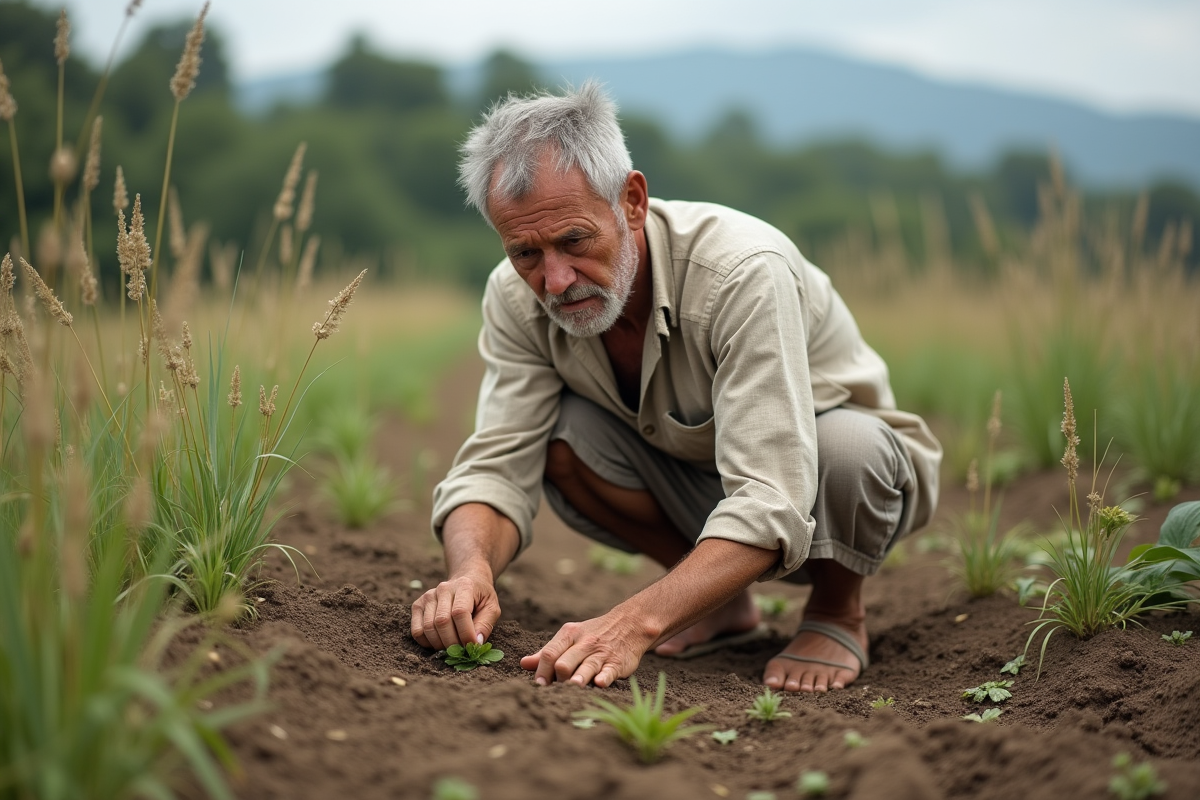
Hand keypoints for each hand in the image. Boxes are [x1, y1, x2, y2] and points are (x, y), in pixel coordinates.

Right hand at [410, 572, 500, 650]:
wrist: (467, 579)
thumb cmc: (481, 597)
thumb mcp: (492, 607)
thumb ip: (485, 625)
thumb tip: (476, 643)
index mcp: (464, 586)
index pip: (460, 612)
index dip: (466, 633)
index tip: (473, 646)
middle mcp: (443, 589)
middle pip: (442, 622)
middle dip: (453, 643)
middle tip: (462, 651)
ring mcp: (428, 596)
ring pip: (428, 628)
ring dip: (441, 645)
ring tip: (453, 647)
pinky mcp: (418, 605)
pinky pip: (417, 631)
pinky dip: (427, 643)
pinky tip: (440, 642)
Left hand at [519, 610, 653, 687]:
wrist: (629, 624)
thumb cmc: (593, 634)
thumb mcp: (570, 636)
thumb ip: (548, 651)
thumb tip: (524, 664)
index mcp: (569, 635)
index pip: (550, 653)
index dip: (541, 670)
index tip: (537, 685)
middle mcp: (584, 644)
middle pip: (564, 663)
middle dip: (557, 679)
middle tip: (554, 692)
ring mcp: (601, 654)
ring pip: (585, 668)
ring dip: (577, 679)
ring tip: (571, 688)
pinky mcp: (617, 663)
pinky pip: (609, 671)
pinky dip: (604, 677)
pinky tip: (599, 683)